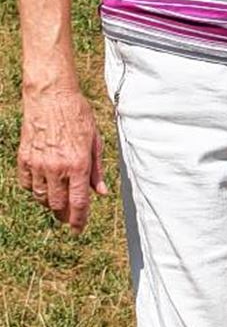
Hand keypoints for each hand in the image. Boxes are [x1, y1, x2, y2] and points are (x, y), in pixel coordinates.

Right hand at [17, 89, 107, 232]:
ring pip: (41, 198)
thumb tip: (102, 193)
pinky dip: (35, 189)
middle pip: (58, 205)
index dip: (79, 220)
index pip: (78, 202)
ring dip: (50, 202)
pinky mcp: (24, 159)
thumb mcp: (95, 139)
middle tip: (69, 216)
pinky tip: (43, 184)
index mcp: (78, 164)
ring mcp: (38, 164)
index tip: (78, 230)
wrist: (51, 97)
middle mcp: (57, 168)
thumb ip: (97, 169)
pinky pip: (27, 185)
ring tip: (58, 199)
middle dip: (64, 214)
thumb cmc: (77, 114)